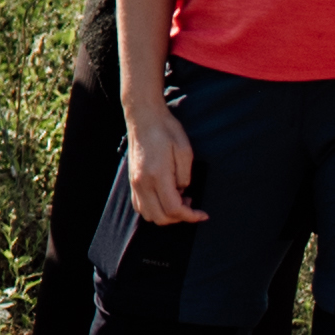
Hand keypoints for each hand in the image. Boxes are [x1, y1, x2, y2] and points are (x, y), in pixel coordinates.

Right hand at [122, 92, 202, 227]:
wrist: (143, 118)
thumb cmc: (166, 130)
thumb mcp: (185, 150)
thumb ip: (185, 176)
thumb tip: (182, 190)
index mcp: (157, 175)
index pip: (173, 209)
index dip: (191, 216)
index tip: (203, 214)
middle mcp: (142, 182)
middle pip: (160, 217)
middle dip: (179, 217)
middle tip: (190, 203)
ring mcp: (135, 182)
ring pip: (148, 214)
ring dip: (165, 214)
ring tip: (178, 199)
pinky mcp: (132, 180)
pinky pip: (140, 205)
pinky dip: (154, 209)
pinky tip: (164, 197)